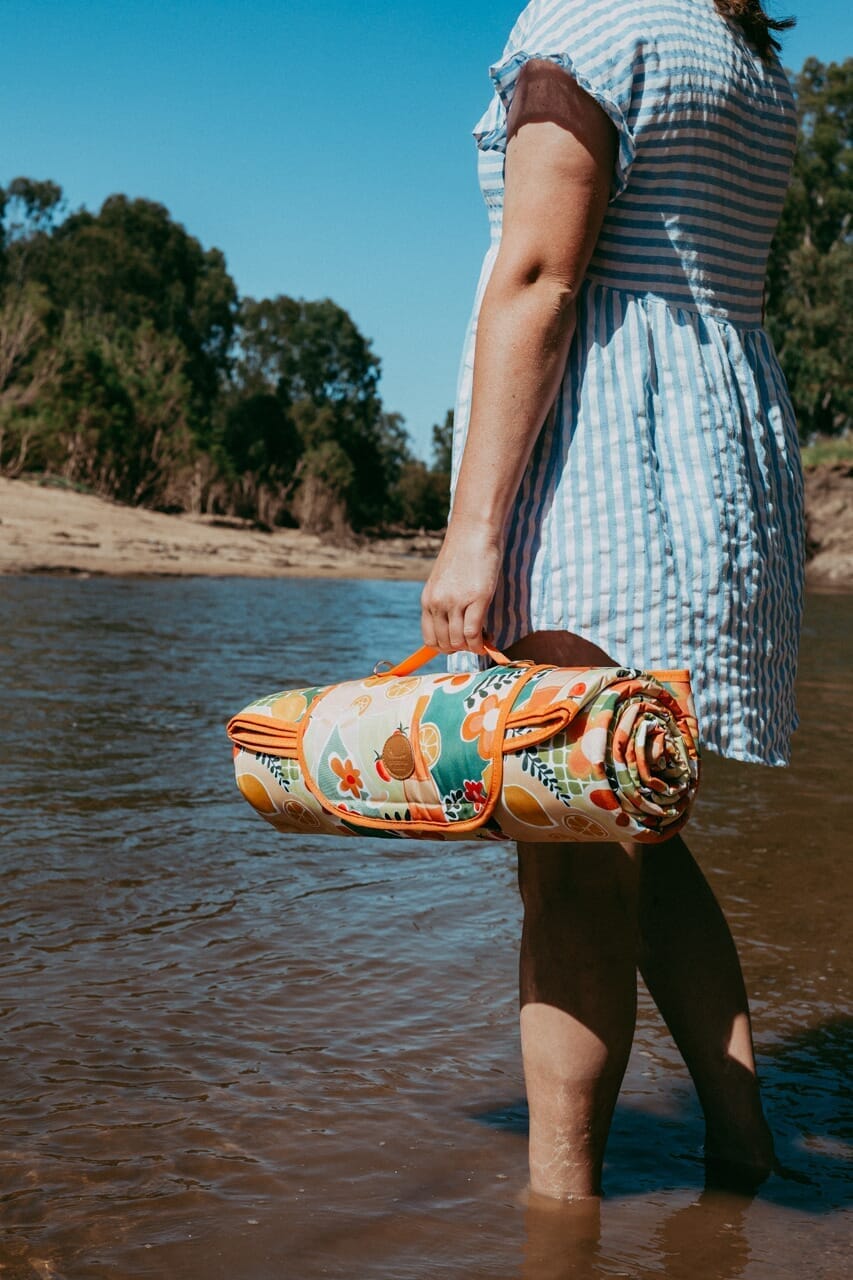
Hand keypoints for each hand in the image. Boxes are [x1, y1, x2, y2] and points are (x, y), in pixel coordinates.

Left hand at [420, 520, 502, 653]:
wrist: (473, 532)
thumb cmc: (463, 555)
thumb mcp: (444, 582)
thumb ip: (444, 602)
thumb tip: (453, 627)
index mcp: (428, 600)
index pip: (430, 639)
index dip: (445, 648)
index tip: (458, 644)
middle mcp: (438, 603)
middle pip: (444, 644)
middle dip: (460, 648)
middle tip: (474, 642)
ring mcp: (456, 602)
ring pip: (459, 641)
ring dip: (471, 647)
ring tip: (482, 640)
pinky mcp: (476, 599)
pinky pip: (473, 633)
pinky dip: (480, 643)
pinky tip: (487, 641)